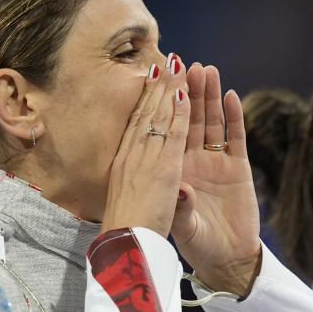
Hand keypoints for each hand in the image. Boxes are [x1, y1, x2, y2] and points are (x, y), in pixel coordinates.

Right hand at [102, 56, 190, 236]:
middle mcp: (134, 157)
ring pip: (162, 117)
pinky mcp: (164, 169)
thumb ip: (139, 184)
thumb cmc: (129, 233)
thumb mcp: (133, 203)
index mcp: (126, 164)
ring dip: (173, 89)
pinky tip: (186, 92)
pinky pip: (176, 135)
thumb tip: (142, 173)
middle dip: (160, 86)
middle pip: (150, 114)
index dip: (146, 102)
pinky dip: (180, 112)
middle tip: (169, 60)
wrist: (128, 251)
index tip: (151, 80)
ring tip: (181, 63)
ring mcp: (148, 160)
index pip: (138, 125)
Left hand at [172, 61, 261, 295]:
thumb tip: (183, 189)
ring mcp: (216, 164)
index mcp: (169, 169)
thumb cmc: (195, 243)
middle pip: (188, 118)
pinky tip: (230, 97)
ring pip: (211, 122)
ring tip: (207, 69)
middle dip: (186, 89)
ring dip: (209, 96)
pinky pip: (235, 139)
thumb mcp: (182, 226)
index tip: (159, 75)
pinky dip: (234, 118)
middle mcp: (191, 161)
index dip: (163, 102)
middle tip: (183, 61)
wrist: (221, 261)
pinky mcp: (238, 170)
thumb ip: (182, 206)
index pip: (165, 128)